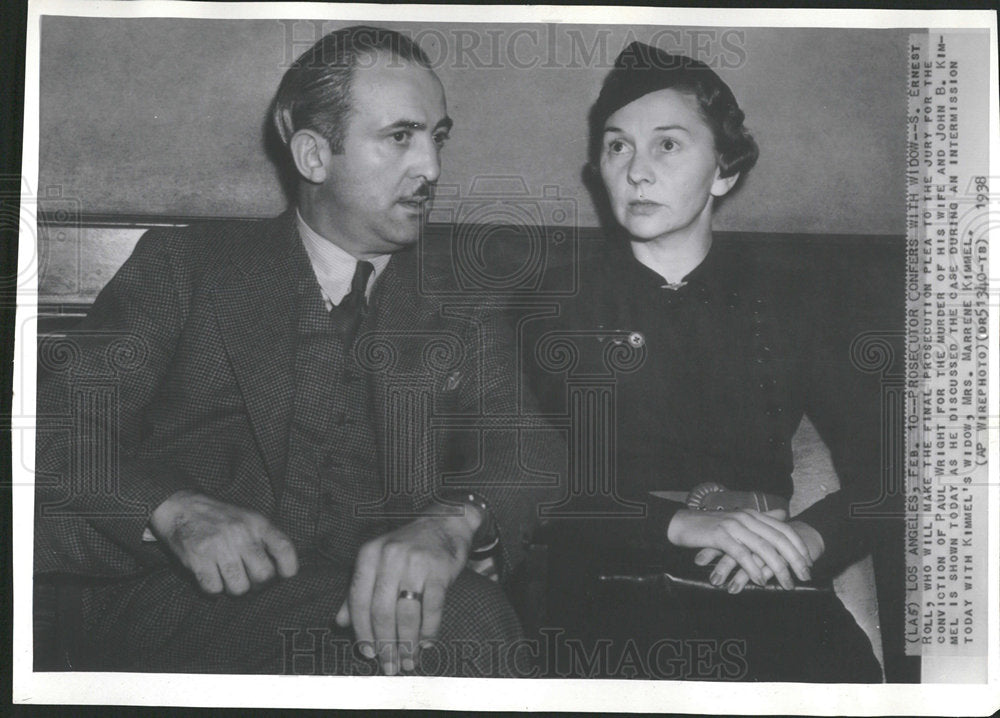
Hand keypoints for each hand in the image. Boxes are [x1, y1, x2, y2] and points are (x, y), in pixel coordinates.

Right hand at [149, 489, 298, 594]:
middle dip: (258, 585)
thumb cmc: (221, 519)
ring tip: (228, 577)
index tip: (283, 576)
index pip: (284, 549)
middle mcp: (241, 533)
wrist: (182, 508)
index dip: (289, 568)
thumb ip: (266, 540)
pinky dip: (213, 588)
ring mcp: (219, 546)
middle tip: (248, 580)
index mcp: (258, 523)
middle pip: (263, 576)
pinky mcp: (198, 558)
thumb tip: (282, 572)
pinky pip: (213, 589)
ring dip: (234, 589)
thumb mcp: (250, 519)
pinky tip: (211, 575)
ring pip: (239, 588)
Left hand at [335, 509, 479, 675]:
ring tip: (409, 661)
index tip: (368, 653)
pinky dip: (429, 629)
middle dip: (385, 644)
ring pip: (406, 613)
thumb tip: (341, 621)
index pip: (359, 601)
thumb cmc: (408, 546)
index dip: (362, 632)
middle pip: (381, 611)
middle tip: (390, 664)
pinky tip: (426, 642)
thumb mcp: (377, 560)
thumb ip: (358, 589)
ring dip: (407, 642)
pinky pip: (432, 607)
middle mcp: (389, 557)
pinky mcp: (439, 569)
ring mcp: (415, 562)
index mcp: (369, 555)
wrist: (445, 523)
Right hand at [694, 518, 824, 592]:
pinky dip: (752, 568)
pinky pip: (741, 554)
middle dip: (795, 559)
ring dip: (778, 568)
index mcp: (752, 515)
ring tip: (787, 583)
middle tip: (805, 576)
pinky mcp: (719, 536)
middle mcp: (746, 518)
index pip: (783, 529)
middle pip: (778, 539)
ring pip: (763, 547)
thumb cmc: (710, 527)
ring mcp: (733, 526)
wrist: (681, 524)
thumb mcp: (739, 521)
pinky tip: (760, 580)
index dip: (798, 546)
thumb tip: (783, 515)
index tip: (809, 563)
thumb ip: (761, 519)